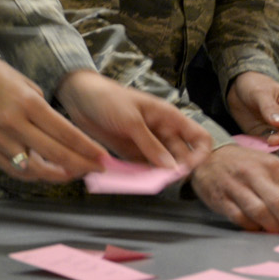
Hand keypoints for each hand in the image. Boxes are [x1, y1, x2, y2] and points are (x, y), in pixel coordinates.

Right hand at [0, 43, 106, 182]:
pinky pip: (14, 169)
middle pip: (56, 154)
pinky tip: (46, 174)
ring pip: (35, 169)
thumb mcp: (27, 84)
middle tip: (98, 169)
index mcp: (28, 103)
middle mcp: (14, 123)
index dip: (88, 149)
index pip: (66, 133)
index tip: (103, 157)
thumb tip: (63, 135)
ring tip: (74, 173)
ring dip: (59, 174)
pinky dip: (33, 176)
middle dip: (82, 164)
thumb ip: (44, 111)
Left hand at [55, 69, 212, 171]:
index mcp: (170, 118)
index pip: (200, 138)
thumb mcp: (131, 120)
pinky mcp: (130, 152)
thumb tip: (172, 168)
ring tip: (147, 183)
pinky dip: (142, 176)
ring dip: (158, 176)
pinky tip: (135, 182)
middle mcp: (162, 132)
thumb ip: (150, 144)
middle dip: (176, 171)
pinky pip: (142, 168)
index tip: (187, 168)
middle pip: (182, 157)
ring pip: (162, 166)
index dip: (200, 155)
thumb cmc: (108, 99)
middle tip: (162, 181)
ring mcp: (147, 144)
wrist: (78, 96)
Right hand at [190, 144, 278, 235]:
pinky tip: (256, 225)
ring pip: (261, 214)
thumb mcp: (273, 171)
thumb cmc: (249, 167)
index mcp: (277, 167)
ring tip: (275, 229)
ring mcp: (237, 186)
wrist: (208, 156)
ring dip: (273, 228)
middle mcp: (257, 174)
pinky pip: (241, 220)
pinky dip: (253, 228)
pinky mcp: (220, 198)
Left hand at [225, 72, 278, 143]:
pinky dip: (264, 150)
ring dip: (273, 150)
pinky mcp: (271, 138)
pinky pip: (271, 150)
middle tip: (264, 145)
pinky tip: (254, 146)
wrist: (241, 89)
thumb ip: (270, 108)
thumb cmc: (256, 85)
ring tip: (258, 146)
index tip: (272, 141)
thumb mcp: (261, 93)